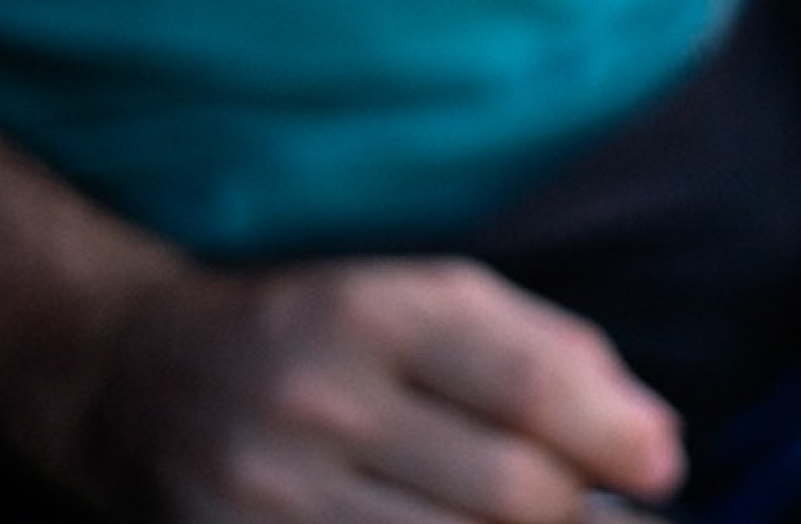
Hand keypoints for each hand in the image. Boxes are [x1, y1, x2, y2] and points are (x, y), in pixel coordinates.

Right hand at [82, 258, 684, 522]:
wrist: (135, 376)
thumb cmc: (323, 331)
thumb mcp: (430, 298)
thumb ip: (548, 348)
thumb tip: (656, 438)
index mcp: (379, 315)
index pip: (532, 387)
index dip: (617, 438)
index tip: (664, 469)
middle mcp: (322, 403)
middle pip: (507, 492)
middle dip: (583, 514)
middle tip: (610, 514)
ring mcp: (273, 498)